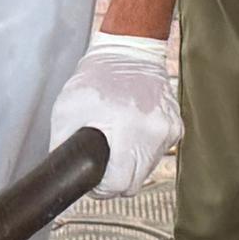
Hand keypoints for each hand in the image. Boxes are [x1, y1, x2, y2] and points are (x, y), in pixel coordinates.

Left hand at [51, 30, 177, 194]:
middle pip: (134, 183)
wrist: (129, 52)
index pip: (119, 183)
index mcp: (128, 129)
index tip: (94, 180)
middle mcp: (154, 132)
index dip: (102, 188)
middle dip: (116, 179)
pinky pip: (157, 154)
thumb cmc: (97, 78)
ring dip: (130, 164)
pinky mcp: (177, 127)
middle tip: (103, 164)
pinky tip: (132, 131)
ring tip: (117, 141)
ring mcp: (169, 130)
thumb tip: (63, 174)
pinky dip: (143, 149)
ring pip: (146, 170)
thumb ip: (62, 146)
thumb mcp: (66, 110)